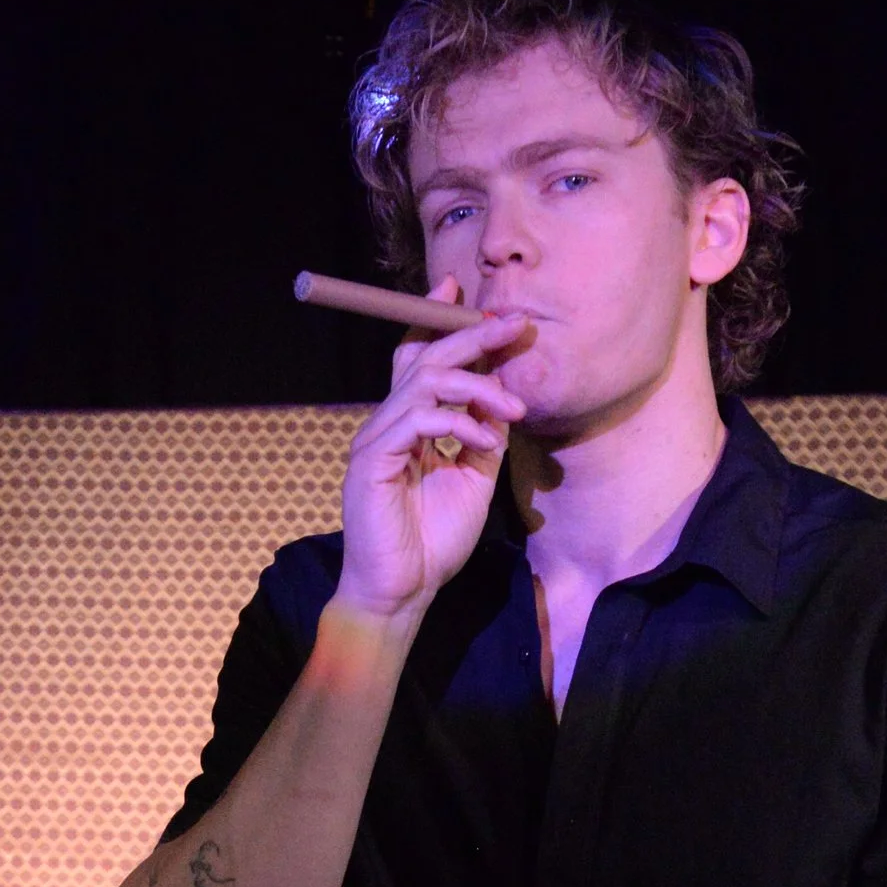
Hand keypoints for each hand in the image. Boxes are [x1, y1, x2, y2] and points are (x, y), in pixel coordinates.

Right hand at [335, 280, 534, 626]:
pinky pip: (417, 420)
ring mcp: (376, 439)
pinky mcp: (371, 460)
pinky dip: (455, 421)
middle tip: (513, 322)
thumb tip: (504, 400)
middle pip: (424, 357)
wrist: (402, 592)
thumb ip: (483, 437)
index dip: (437, 323)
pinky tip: (481, 435)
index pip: (418, 361)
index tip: (462, 294)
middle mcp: (388, 424)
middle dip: (471, 335)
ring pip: (424, 382)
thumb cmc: (432, 542)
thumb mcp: (473, 480)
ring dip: (477, 385)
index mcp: (408, 426)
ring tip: (515, 402)